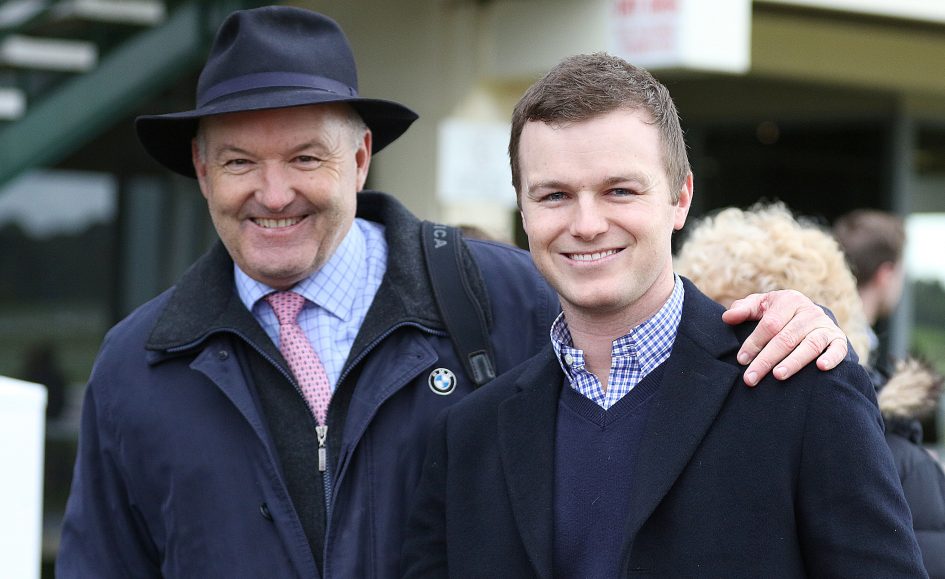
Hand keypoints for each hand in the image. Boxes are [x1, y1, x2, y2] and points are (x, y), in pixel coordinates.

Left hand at [722, 289, 847, 386]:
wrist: (810, 315)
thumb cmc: (778, 313)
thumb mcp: (761, 306)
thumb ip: (743, 309)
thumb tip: (727, 317)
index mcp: (789, 300)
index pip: (770, 324)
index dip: (754, 342)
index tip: (741, 360)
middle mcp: (809, 312)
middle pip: (786, 338)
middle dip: (766, 359)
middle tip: (751, 378)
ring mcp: (825, 326)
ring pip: (810, 345)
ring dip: (794, 362)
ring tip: (778, 375)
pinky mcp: (838, 339)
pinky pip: (838, 349)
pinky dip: (831, 358)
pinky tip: (820, 368)